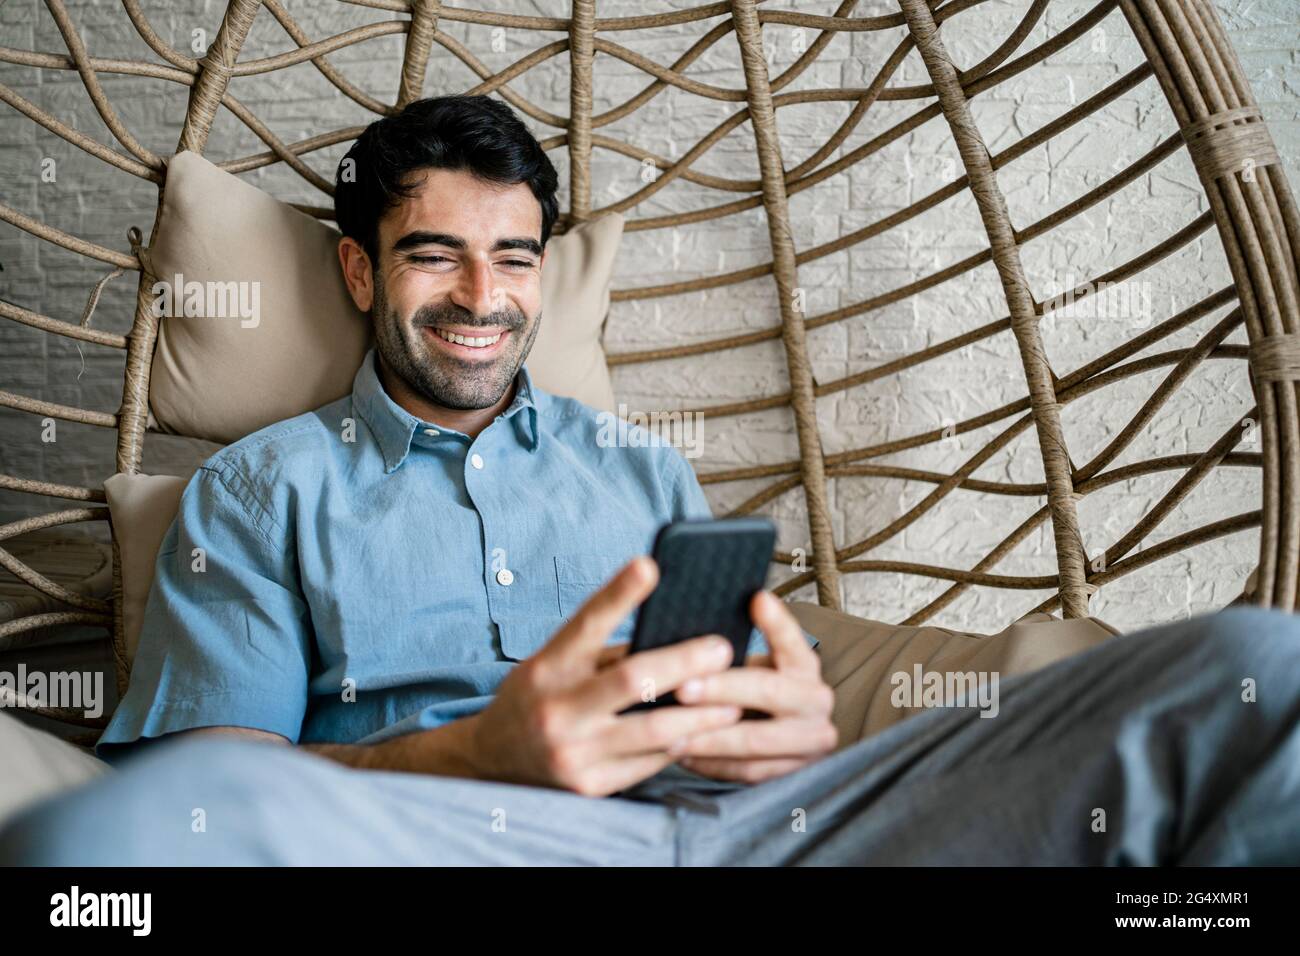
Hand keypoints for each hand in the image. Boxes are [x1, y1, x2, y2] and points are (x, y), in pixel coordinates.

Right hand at [466, 556, 744, 795]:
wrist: (493, 762)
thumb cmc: (536, 699)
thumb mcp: (552, 666)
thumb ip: (602, 654)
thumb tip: (669, 635)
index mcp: (547, 668)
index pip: (586, 623)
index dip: (618, 593)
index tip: (649, 565)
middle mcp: (557, 709)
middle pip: (633, 679)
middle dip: (686, 662)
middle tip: (724, 649)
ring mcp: (573, 752)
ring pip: (654, 729)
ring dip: (701, 714)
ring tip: (733, 701)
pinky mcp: (589, 786)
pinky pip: (649, 763)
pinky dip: (679, 744)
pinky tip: (701, 733)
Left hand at [669, 590, 837, 783]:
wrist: (780, 739)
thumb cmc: (752, 692)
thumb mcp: (751, 664)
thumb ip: (731, 650)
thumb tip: (688, 632)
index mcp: (805, 666)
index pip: (793, 640)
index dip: (776, 622)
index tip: (756, 599)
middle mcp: (816, 700)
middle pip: (769, 692)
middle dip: (722, 690)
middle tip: (683, 687)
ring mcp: (810, 741)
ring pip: (755, 740)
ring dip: (710, 737)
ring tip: (670, 732)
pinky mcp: (795, 774)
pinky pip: (748, 771)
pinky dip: (713, 764)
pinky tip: (683, 754)